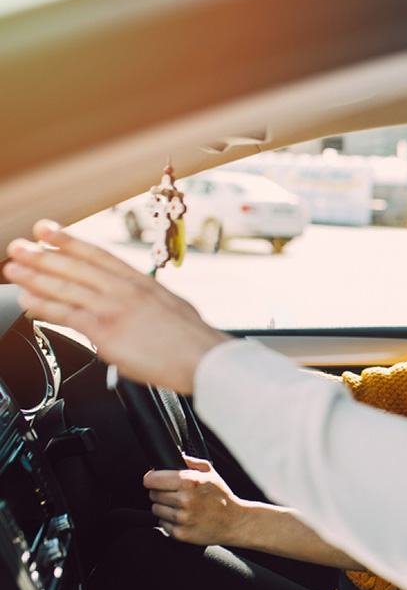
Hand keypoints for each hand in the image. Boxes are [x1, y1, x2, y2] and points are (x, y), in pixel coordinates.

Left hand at [2, 220, 229, 392]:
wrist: (204, 359)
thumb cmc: (194, 341)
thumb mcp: (173, 308)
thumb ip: (148, 302)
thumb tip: (136, 305)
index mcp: (142, 283)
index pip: (100, 255)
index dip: (71, 241)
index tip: (48, 230)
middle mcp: (127, 291)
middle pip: (78, 267)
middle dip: (44, 255)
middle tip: (18, 245)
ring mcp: (116, 309)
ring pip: (69, 287)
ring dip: (37, 277)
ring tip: (13, 269)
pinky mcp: (108, 332)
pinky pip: (69, 315)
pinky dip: (45, 307)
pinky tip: (28, 301)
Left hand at [144, 455, 248, 545]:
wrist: (234, 521)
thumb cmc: (221, 496)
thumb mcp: (210, 472)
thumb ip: (190, 461)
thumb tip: (175, 455)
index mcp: (189, 482)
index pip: (151, 479)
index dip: (152, 478)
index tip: (156, 480)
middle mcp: (184, 500)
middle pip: (152, 494)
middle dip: (161, 492)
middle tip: (176, 494)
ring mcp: (181, 518)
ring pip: (155, 509)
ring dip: (164, 507)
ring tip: (182, 506)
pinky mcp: (180, 533)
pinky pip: (162, 524)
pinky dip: (170, 521)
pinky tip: (184, 517)